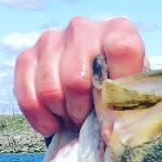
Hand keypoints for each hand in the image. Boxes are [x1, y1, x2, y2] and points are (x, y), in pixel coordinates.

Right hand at [15, 17, 145, 137]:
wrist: (96, 87)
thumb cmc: (121, 92)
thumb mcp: (134, 96)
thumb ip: (127, 107)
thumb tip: (109, 132)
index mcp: (119, 31)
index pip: (122, 49)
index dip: (116, 89)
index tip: (113, 114)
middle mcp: (83, 28)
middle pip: (76, 79)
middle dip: (82, 112)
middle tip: (90, 122)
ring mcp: (51, 39)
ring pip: (50, 89)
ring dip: (62, 114)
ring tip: (74, 120)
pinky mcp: (27, 55)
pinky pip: (27, 94)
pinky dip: (40, 116)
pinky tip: (53, 124)